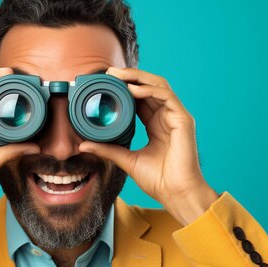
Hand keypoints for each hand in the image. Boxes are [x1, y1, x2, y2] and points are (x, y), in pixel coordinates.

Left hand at [79, 67, 217, 225]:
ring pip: (158, 86)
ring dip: (138, 77)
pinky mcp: (183, 119)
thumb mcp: (126, 160)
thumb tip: (83, 144)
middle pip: (149, 86)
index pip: (141, 97)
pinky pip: (166, 96)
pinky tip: (133, 90)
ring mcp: (176, 116)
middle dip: (130, 76)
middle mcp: (167, 117)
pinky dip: (149, 90)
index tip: (106, 82)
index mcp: (156, 124)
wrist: (176, 193)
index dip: (125, 87)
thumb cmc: (158, 180)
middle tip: (109, 72)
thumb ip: (107, 149)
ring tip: (118, 75)